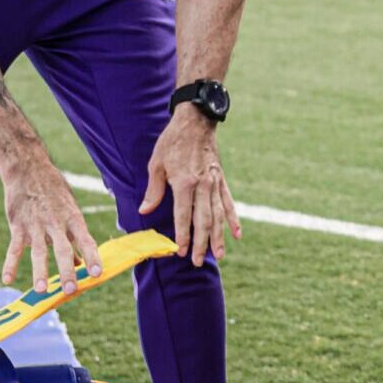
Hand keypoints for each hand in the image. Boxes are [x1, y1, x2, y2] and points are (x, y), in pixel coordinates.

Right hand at [0, 152, 103, 294]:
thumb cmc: (54, 191)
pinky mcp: (18, 226)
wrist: (28, 169)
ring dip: (40, 272)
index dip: (92, 257)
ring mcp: (36, 225)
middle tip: (70, 290)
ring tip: (42, 290)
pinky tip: (7, 279)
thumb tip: (81, 262)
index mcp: (73, 218)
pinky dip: (10, 264)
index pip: (85, 240)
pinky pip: (14, 248)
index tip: (98, 274)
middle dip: (67, 270)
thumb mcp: (69, 209)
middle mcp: (56, 223)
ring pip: (38, 251)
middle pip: (62, 249)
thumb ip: (73, 236)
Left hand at [140, 105, 240, 265]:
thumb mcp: (156, 164)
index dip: (183, 235)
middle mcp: (202, 185)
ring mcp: (214, 183)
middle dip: (201, 243)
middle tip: (197, 261)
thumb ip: (154, 190)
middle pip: (204, 220)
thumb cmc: (172, 142)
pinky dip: (234, 219)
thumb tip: (144, 212)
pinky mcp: (221, 180)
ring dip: (218, 237)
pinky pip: (229, 203)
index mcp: (184, 182)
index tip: (180, 251)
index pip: (184, 215)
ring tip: (219, 255)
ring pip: (219, 215)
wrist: (196, 121)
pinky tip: (237, 234)